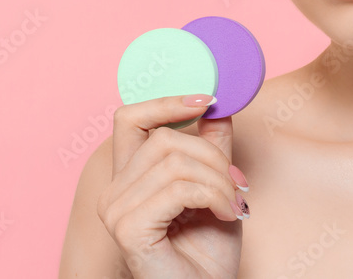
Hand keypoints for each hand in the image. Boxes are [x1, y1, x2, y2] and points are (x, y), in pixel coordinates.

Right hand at [97, 95, 246, 278]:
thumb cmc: (207, 252)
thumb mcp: (216, 186)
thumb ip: (212, 146)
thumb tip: (218, 103)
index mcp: (130, 178)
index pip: (130, 119)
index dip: (166, 102)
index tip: (207, 100)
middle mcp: (114, 192)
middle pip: (164, 138)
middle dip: (212, 156)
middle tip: (237, 183)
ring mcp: (116, 210)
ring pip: (175, 162)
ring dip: (218, 180)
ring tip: (234, 203)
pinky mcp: (127, 228)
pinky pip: (179, 189)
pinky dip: (212, 196)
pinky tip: (226, 214)